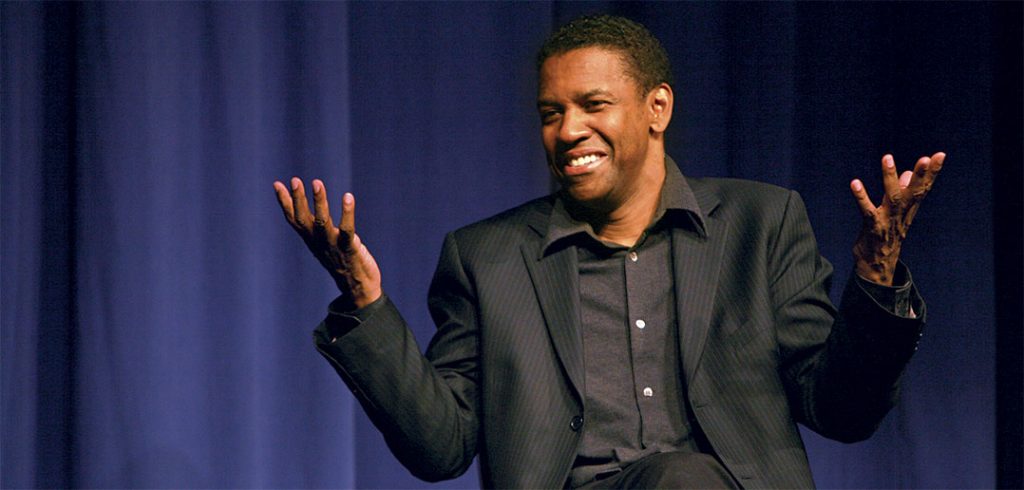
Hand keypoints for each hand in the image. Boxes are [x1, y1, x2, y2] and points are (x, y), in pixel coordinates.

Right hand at [273, 177, 381, 308]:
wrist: (359, 289)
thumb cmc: (343, 263)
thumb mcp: (327, 244)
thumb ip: (320, 231)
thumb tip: (313, 216)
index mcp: (312, 240)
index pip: (295, 219)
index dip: (285, 202)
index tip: (277, 184)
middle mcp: (319, 242)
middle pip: (304, 219)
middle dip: (298, 199)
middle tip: (295, 180)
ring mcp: (333, 246)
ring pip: (322, 222)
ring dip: (319, 202)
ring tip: (316, 183)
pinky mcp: (349, 248)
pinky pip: (347, 229)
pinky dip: (347, 213)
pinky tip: (348, 197)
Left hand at [850, 152, 944, 285]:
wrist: (876, 267)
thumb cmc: (885, 237)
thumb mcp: (897, 214)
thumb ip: (902, 193)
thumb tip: (907, 173)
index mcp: (908, 210)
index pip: (922, 188)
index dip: (932, 173)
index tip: (940, 155)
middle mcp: (901, 215)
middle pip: (914, 193)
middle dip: (922, 175)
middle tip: (927, 158)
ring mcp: (888, 221)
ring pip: (892, 198)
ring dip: (890, 178)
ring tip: (887, 158)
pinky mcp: (873, 228)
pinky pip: (867, 211)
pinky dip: (861, 197)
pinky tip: (855, 183)